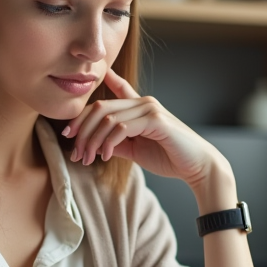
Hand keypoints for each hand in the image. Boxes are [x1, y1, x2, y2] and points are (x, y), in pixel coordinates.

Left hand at [61, 69, 225, 188]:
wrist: (197, 167)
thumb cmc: (169, 157)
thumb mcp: (135, 150)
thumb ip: (116, 143)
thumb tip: (93, 144)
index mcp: (138, 106)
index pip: (104, 99)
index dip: (83, 112)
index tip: (69, 131)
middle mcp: (143, 102)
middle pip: (99, 108)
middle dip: (82, 131)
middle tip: (75, 152)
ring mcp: (150, 108)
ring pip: (108, 119)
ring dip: (92, 140)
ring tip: (87, 159)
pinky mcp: (155, 120)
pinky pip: (122, 128)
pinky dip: (108, 143)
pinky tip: (104, 157)